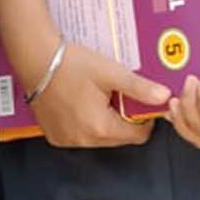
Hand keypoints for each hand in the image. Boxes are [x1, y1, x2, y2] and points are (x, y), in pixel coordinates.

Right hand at [29, 42, 168, 148]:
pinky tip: (79, 103)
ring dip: (103, 122)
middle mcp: (83, 140)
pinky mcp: (55, 136)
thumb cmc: (71, 64)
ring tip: (94, 97)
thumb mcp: (111, 73)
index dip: (143, 118)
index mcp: (101, 128)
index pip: (138, 135)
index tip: (137, 101)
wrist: (35, 59)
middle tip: (114, 94)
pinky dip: (84, 124)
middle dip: (122, 119)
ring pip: (100, 138)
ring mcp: (67, 140)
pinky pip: (80, 136)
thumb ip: (140, 88)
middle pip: (119, 138)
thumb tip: (164, 97)